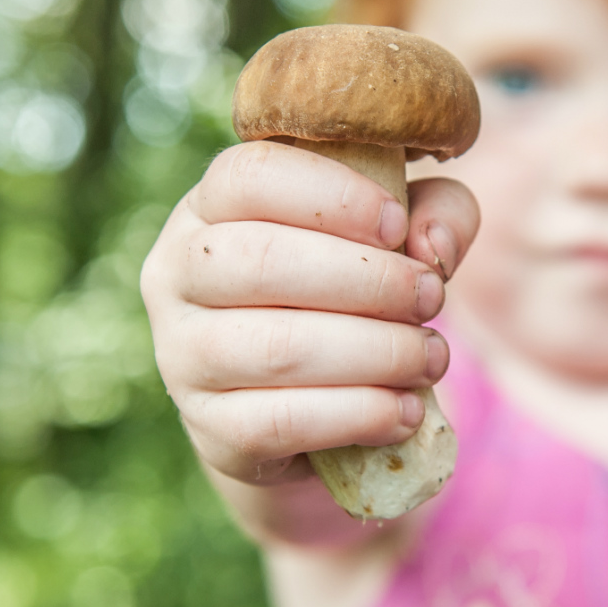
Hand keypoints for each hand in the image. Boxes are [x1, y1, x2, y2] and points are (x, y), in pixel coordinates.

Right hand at [140, 141, 480, 491]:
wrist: (296, 410)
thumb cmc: (344, 296)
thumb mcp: (392, 236)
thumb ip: (432, 211)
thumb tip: (433, 244)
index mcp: (206, 209)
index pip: (247, 177)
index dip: (331, 196)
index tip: (396, 225)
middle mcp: (174, 275)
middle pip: (262, 259)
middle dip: (368, 280)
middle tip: (431, 298)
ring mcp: (181, 356)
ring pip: (278, 347)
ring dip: (375, 352)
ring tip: (431, 357)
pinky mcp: (209, 429)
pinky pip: (283, 421)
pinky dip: (358, 414)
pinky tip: (404, 410)